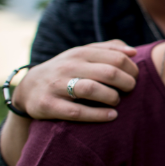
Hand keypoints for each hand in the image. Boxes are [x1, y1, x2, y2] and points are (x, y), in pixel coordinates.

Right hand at [13, 40, 138, 121]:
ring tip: (117, 101)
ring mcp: (57, 86)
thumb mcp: (83, 55)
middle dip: (126, 83)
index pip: (116, 57)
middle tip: (130, 89)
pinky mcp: (48, 105)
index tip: (135, 77)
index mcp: (80, 53)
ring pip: (91, 89)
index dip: (132, 69)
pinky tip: (112, 115)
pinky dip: (98, 115)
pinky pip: (77, 112)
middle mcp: (68, 67)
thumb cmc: (67, 71)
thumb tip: (133, 52)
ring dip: (112, 97)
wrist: (28, 87)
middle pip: (108, 73)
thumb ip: (108, 50)